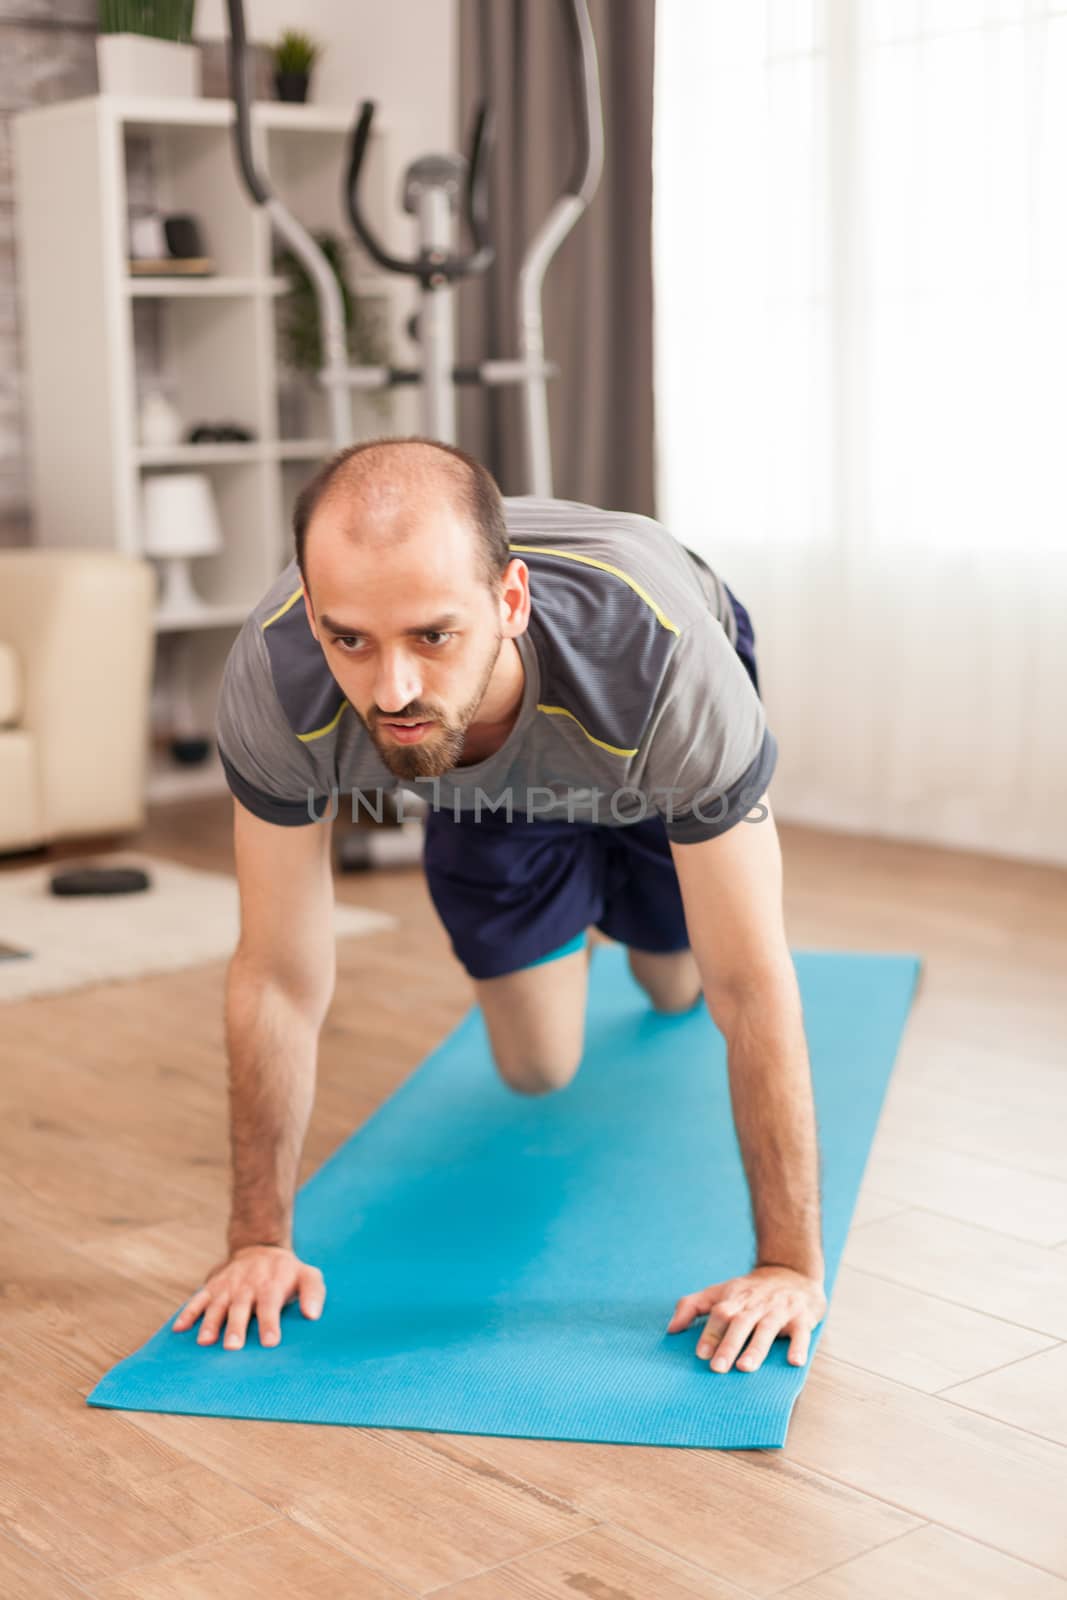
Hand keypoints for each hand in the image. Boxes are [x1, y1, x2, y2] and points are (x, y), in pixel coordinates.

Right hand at [171, 1244, 325, 1350]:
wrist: (260, 1248)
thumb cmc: (287, 1272)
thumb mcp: (308, 1275)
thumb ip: (314, 1292)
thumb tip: (312, 1314)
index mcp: (271, 1285)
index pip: (270, 1305)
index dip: (269, 1323)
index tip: (269, 1342)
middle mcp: (247, 1286)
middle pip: (240, 1308)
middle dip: (236, 1327)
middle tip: (232, 1347)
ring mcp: (228, 1286)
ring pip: (217, 1305)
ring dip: (210, 1323)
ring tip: (204, 1342)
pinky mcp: (213, 1286)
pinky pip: (198, 1299)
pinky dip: (188, 1313)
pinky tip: (179, 1329)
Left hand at [666, 1264, 825, 1373]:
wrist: (792, 1272)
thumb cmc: (750, 1291)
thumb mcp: (720, 1292)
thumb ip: (692, 1306)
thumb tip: (670, 1329)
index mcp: (735, 1298)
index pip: (720, 1313)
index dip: (710, 1333)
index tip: (700, 1354)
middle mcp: (756, 1303)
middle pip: (740, 1322)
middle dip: (728, 1345)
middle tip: (717, 1368)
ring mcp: (779, 1310)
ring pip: (767, 1329)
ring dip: (756, 1348)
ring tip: (745, 1367)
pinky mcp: (802, 1317)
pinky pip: (801, 1332)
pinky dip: (798, 1346)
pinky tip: (794, 1362)